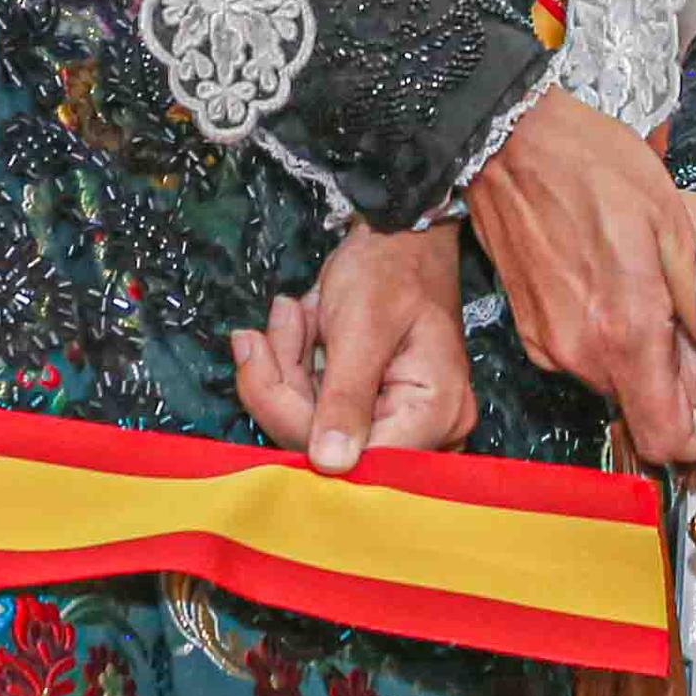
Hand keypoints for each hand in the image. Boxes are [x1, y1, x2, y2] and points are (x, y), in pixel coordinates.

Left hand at [235, 221, 475, 473]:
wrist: (397, 230)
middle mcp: (424, 428)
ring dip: (286, 367)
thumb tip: (330, 465)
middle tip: (262, 333)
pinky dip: (295, 363)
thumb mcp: (364, 326)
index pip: (358, 456)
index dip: (298, 423)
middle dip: (284, 384)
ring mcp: (394, 418)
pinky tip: (299, 321)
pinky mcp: (368, 406)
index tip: (259, 362)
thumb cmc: (391, 267)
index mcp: (436, 412)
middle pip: (328, 443)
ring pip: (312, 423)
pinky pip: (314, 404)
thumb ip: (345, 396)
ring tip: (290, 313)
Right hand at [469, 91, 695, 464]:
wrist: (509, 140)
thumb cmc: (594, 168)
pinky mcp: (534, 332)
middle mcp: (582, 354)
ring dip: (657, 347)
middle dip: (691, 371)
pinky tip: (628, 278)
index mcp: (626, 333)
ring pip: (624, 380)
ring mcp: (551, 346)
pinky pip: (591, 356)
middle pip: (653, 408)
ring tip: (665, 278)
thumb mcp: (674, 228)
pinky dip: (620, 334)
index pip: (672, 441)